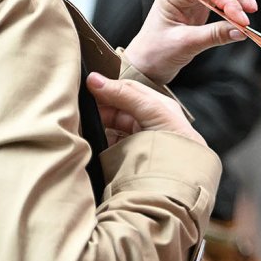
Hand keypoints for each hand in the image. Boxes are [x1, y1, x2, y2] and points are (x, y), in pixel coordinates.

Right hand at [86, 72, 205, 146]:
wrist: (182, 181)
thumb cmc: (178, 143)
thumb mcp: (154, 112)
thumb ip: (125, 95)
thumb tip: (95, 79)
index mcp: (156, 106)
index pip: (127, 90)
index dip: (107, 87)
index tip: (84, 87)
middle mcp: (147, 121)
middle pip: (115, 109)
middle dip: (98, 108)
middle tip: (77, 108)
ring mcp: (137, 140)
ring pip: (109, 127)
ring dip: (95, 126)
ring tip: (80, 124)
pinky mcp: (128, 158)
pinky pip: (108, 146)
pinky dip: (97, 143)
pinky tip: (87, 142)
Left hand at [122, 0, 257, 83]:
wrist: (145, 65)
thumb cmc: (156, 54)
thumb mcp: (186, 45)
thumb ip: (214, 36)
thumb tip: (242, 31)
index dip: (229, 1)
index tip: (243, 20)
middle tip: (251, 9)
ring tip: (247, 13)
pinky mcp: (200, 4)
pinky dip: (234, 2)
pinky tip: (239, 16)